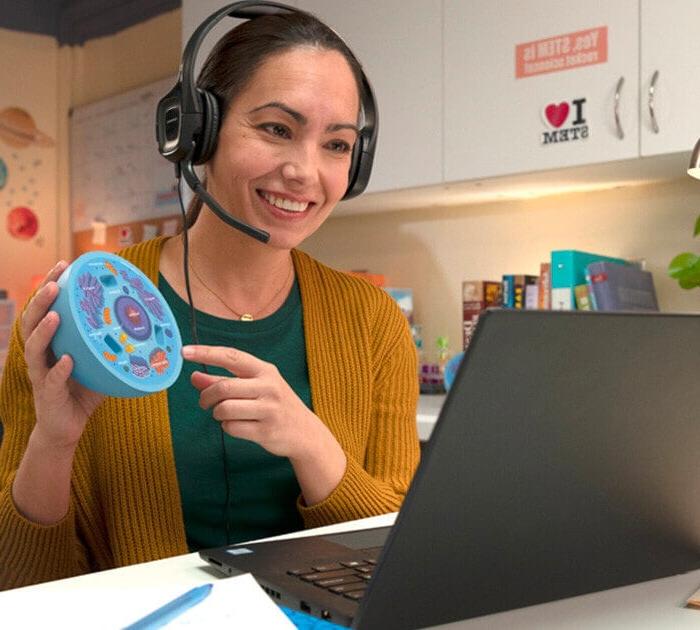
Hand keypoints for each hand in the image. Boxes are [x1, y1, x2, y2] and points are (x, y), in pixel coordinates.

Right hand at [21, 261, 104, 451]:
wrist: (67, 426)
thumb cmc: (83, 390)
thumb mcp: (100, 361)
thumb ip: (113, 342)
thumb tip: (147, 323)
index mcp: (52, 341)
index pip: (47, 307)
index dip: (52, 285)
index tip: (64, 265)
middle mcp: (42, 353)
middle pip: (32, 321)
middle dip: (42, 300)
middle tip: (55, 282)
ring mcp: (40, 374)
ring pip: (35, 348)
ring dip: (45, 330)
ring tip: (56, 315)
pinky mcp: (47, 394)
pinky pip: (51, 379)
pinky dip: (60, 369)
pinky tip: (68, 359)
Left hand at [184, 344, 326, 458]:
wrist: (305, 432)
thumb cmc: (275, 405)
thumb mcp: (254, 387)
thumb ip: (224, 380)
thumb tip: (194, 377)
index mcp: (265, 371)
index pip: (232, 356)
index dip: (207, 352)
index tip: (185, 351)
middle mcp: (269, 386)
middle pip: (223, 387)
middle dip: (206, 396)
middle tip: (204, 403)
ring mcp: (269, 409)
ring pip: (224, 409)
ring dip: (217, 413)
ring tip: (226, 415)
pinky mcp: (266, 430)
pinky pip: (231, 427)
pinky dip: (228, 427)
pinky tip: (239, 426)